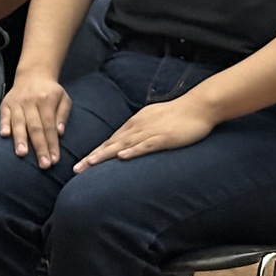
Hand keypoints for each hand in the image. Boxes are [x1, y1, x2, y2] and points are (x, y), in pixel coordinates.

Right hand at [0, 72, 70, 167]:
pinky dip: (4, 124)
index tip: (54, 160)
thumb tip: (59, 132)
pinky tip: (4, 135)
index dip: (52, 143)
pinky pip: (4, 115)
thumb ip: (63, 114)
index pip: (49, 126)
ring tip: (22, 154)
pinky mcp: (6, 103)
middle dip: (39, 147)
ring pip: (19, 122)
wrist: (33, 74)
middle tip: (43, 164)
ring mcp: (17, 102)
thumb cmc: (50, 92)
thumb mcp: (64, 98)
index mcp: (46, 100)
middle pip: (35, 127)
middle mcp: (31, 101)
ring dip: (20, 139)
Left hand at [72, 97, 217, 171]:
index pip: (111, 140)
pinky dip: (132, 151)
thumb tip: (128, 143)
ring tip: (90, 164)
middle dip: (93, 157)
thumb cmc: (177, 114)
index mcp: (135, 124)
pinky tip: (121, 157)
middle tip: (76, 169)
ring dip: (105, 155)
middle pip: (111, 143)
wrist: (198, 106)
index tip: (82, 164)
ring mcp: (150, 132)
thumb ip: (140, 131)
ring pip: (123, 144)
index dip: (96, 152)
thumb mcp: (153, 121)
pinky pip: (145, 145)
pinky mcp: (164, 137)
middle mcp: (138, 127)